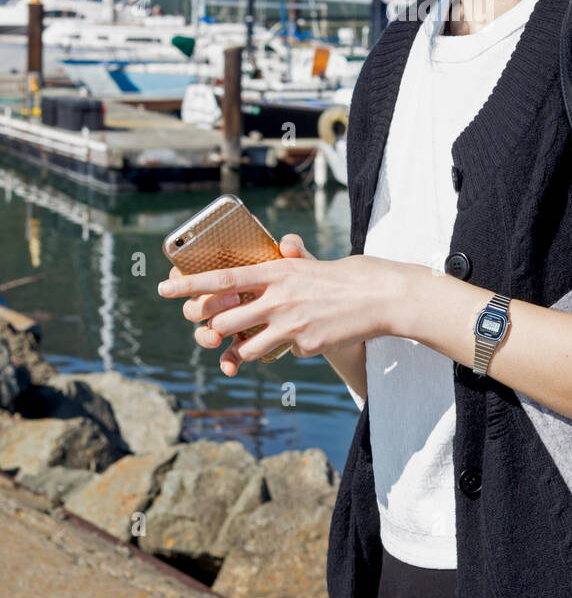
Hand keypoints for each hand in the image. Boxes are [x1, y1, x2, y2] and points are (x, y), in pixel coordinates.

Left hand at [158, 234, 423, 376]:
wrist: (382, 297)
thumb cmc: (347, 276)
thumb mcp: (311, 263)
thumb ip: (290, 259)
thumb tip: (282, 243)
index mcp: (276, 271)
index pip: (222, 277)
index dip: (189, 285)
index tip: (163, 288)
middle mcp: (278, 297)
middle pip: (224, 319)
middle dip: (211, 328)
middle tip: (208, 328)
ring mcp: (291, 323)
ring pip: (245, 347)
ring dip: (241, 349)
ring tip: (251, 342)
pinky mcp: (305, 345)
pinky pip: (280, 354)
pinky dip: (283, 350)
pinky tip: (303, 338)